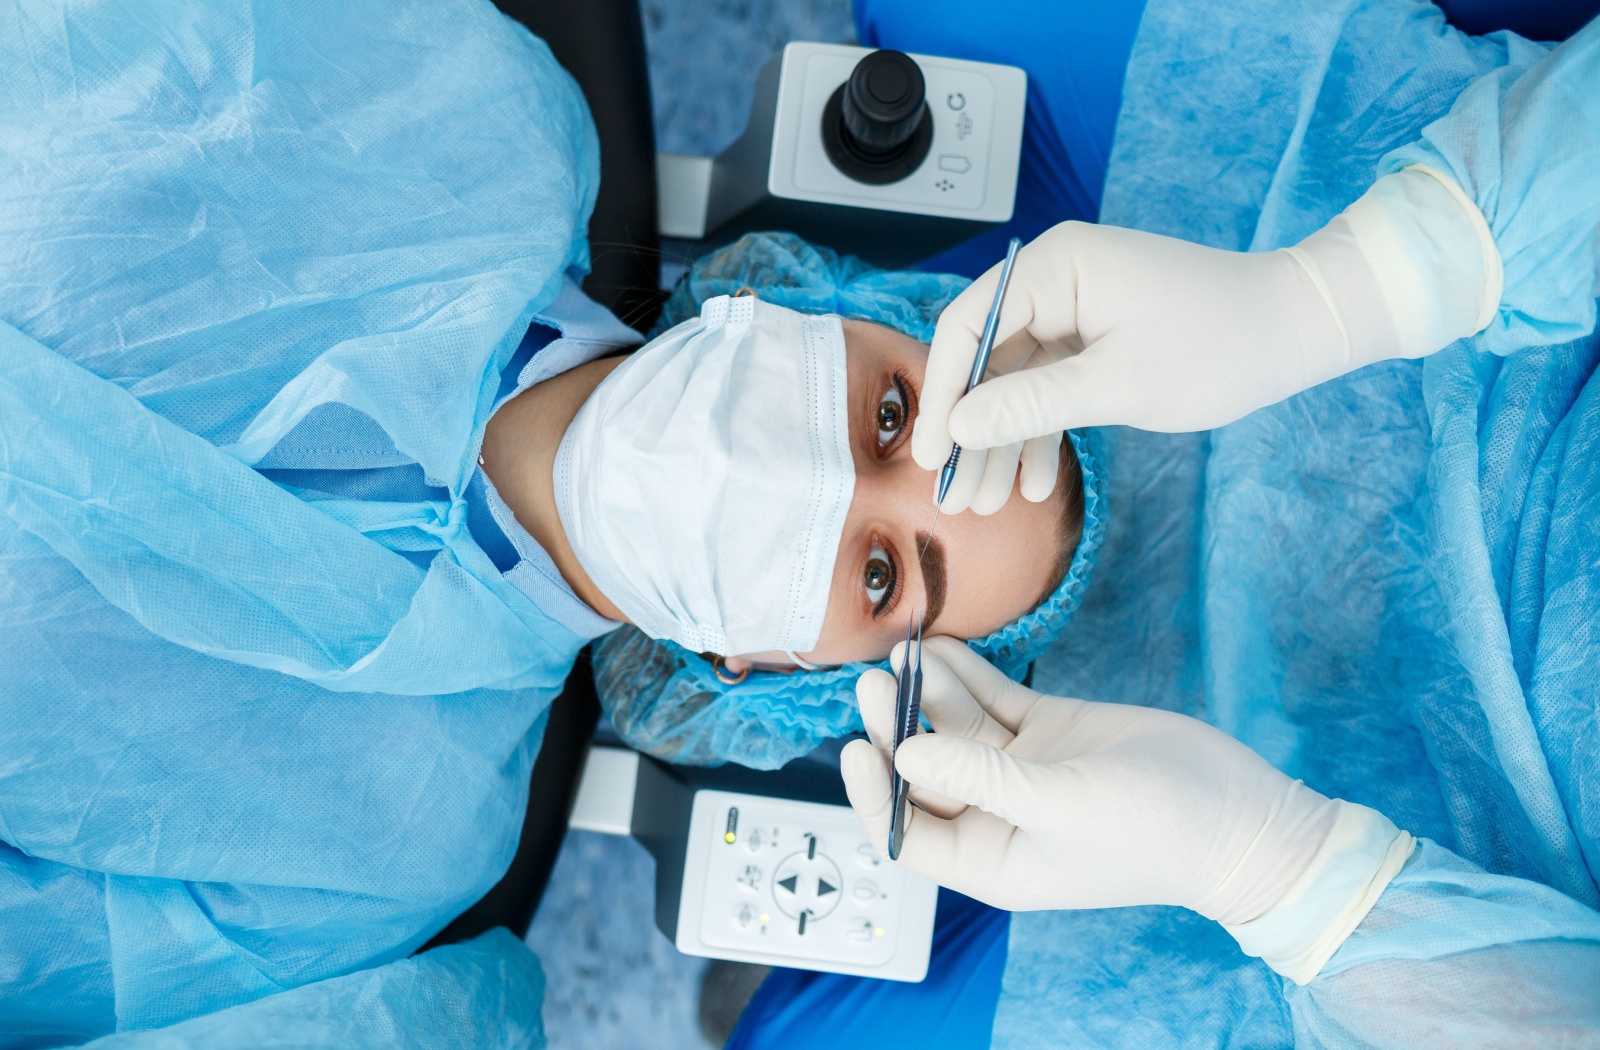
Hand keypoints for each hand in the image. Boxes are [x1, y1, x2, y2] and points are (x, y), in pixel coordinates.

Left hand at [842, 636, 1339, 919]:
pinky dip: (966, 674)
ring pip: (954, 728)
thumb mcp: (1061, 806)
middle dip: (896, 727)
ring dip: (928, 692)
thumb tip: (904, 757)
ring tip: (903, 651)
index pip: (909, 832)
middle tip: (872, 680)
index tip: (856, 747)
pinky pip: (992, 700)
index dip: (876, 794)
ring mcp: (1021, 770)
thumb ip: (980, 780)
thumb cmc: (1155, 831)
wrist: (1239, 814)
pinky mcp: (1048, 731)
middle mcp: (997, 816)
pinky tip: (940, 646)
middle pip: (925, 771)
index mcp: (992, 860)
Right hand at [914, 170, 1492, 509]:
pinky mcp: (1095, 334)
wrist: (1300, 329)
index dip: (942, 395)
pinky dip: (1040, 432)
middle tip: (953, 497)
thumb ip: (1031, 405)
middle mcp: (1057, 277)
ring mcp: (1076, 307)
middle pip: (985, 359)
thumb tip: (959, 427)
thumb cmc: (1222, 345)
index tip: (931, 455)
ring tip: (986, 506)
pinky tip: (1034, 487)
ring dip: (1002, 443)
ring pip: (1014, 381)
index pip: (967, 326)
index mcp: (1057, 267)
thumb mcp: (1120, 386)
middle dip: (972, 433)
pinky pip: (1049, 385)